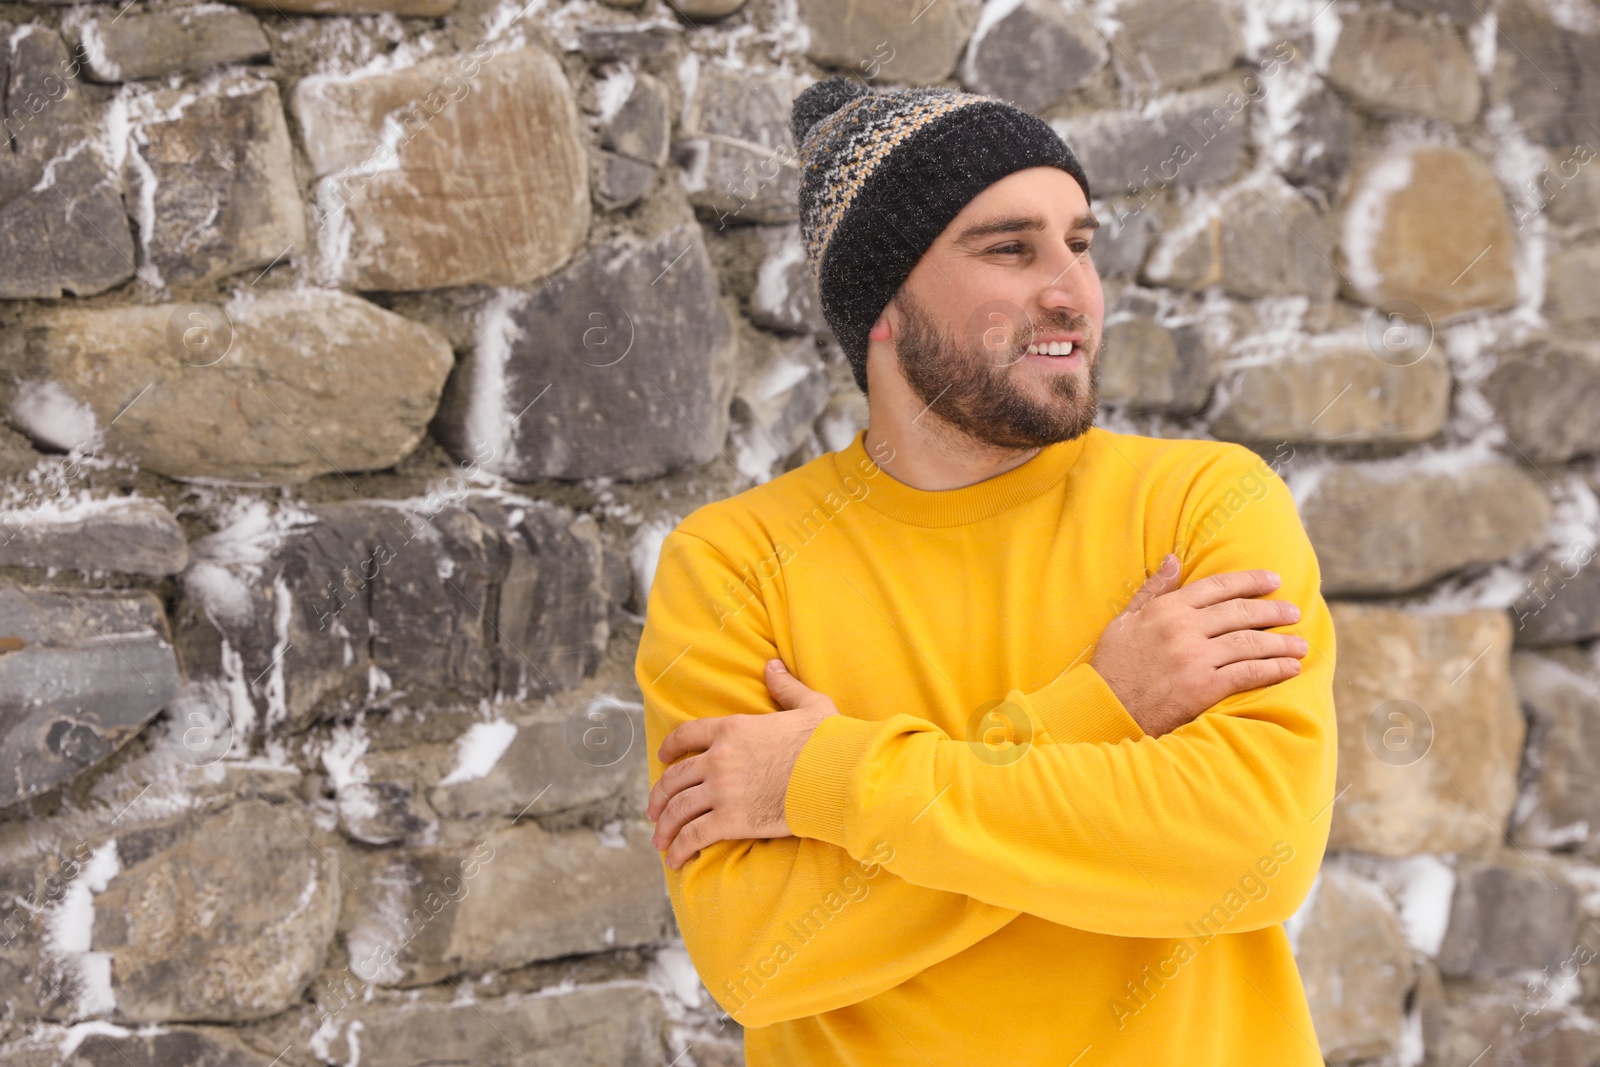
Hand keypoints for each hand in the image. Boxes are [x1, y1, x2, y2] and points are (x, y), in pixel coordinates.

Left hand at [647, 659, 839, 869]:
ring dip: (665, 827)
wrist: (837, 775)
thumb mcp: (809, 705)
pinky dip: (681, 849)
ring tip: (660, 841)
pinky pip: (695, 835)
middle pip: (675, 778)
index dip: (670, 747)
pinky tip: (676, 859)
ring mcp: (722, 790)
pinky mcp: (732, 820)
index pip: (688, 735)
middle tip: (653, 811)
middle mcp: (719, 759)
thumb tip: (771, 665)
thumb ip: (784, 686)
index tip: (663, 758)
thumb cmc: (828, 742)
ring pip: (679, 810)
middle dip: (659, 796)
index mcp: (733, 729)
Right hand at [1090, 554, 1307, 737]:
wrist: (1104, 709)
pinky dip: (1273, 669)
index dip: (1250, 581)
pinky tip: (1289, 668)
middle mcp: (1183, 629)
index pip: (1217, 587)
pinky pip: (1247, 673)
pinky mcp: (1203, 687)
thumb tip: (1174, 560)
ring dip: (1281, 642)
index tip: (1273, 580)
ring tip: (1299, 644)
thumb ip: (1153, 591)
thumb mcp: (1125, 620)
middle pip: (1240, 612)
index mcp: (1166, 609)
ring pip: (1250, 642)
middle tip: (1293, 612)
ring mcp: (1194, 658)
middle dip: (1273, 610)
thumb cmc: (1113, 666)